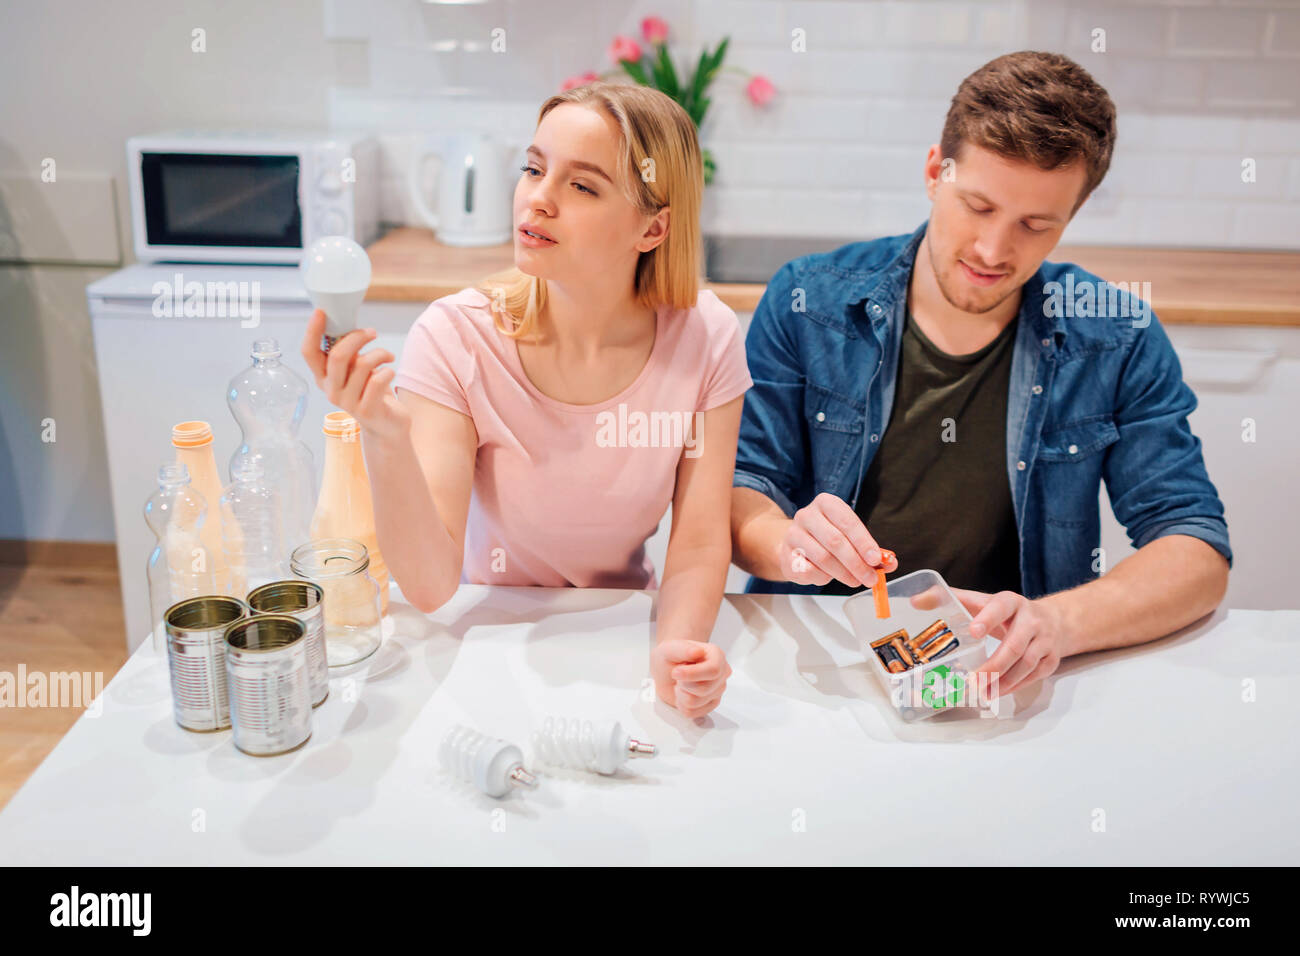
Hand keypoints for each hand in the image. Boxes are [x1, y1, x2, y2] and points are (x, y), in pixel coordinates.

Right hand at [301, 309, 409, 443]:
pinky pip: (377, 381)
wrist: (386, 425)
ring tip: (388, 356)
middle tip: (372, 332)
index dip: (312, 331)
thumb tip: (347, 324)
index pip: (308, 353)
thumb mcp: (355, 369)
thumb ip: (348, 353)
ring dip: (380, 353)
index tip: (321, 312)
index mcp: (323, 377)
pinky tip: (390, 371)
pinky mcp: (366, 410)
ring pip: (362, 365)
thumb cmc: (370, 391)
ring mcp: (347, 403)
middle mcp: (331, 390)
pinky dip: (388, 371)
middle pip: (338, 356)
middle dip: (357, 338)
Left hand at [650, 639, 730, 718]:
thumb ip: (682, 649)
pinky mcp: (710, 704)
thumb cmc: (671, 658)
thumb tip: (697, 652)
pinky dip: (681, 704)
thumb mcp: (669, 648)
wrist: (667, 670)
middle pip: (704, 689)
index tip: (676, 672)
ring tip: (681, 683)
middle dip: (683, 684)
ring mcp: (718, 690)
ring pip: (696, 702)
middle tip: (678, 675)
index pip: (713, 670)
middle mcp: (721, 673)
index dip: (692, 674)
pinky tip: (683, 693)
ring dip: (681, 694)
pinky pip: (692, 713)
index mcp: (716, 656)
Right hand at [779, 492, 897, 586]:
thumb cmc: (827, 539)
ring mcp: (793, 534)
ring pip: (823, 558)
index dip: (864, 542)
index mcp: (826, 503)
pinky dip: (824, 578)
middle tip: (870, 578)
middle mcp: (807, 515)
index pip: (847, 521)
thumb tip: (890, 562)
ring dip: (843, 574)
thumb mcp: (850, 537)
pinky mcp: (786, 555)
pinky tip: (830, 576)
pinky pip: (809, 570)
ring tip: (855, 581)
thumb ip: (870, 549)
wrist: (795, 545)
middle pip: (835, 541)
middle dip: (856, 563)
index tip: (876, 559)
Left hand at [955, 589, 1069, 697]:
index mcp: (1011, 602)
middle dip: (993, 666)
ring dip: (1003, 681)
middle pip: (1014, 645)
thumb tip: (915, 602)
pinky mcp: (1051, 658)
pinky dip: (1015, 686)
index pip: (1000, 608)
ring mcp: (1045, 639)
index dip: (988, 619)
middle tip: (973, 680)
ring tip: (982, 692)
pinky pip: (1035, 676)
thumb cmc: (1006, 613)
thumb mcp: (981, 601)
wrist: (1051, 620)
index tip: (973, 632)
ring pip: (1026, 664)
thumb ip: (949, 599)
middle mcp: (1031, 619)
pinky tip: (997, 692)